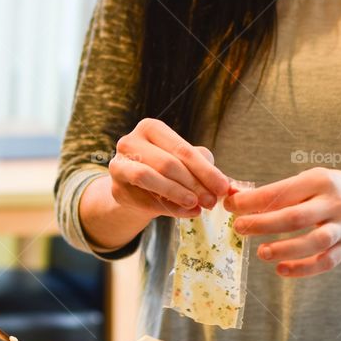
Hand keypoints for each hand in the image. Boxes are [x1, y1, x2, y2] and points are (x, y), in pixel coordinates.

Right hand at [108, 118, 229, 218]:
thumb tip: (224, 185)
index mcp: (150, 128)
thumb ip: (203, 168)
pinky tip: (185, 212)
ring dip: (176, 193)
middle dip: (193, 184)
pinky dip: (167, 207)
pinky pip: (142, 199)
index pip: (181, 149)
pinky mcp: (116, 189)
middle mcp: (130, 141)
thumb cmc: (166, 169)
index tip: (223, 187)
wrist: (137, 188)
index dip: (205, 170)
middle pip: (166, 163)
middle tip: (211, 201)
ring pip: (147, 178)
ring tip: (196, 205)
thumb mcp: (186, 162)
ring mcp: (119, 165)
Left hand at [224, 167, 340, 277]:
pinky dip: (304, 268)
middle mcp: (333, 203)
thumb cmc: (324, 189)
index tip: (230, 206)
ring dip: (285, 249)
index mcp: (318, 181)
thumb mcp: (303, 181)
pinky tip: (281, 270)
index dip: (254, 200)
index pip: (282, 192)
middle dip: (264, 223)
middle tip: (239, 228)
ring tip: (261, 253)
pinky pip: (327, 262)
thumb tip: (230, 196)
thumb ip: (270, 192)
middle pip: (296, 217)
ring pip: (315, 241)